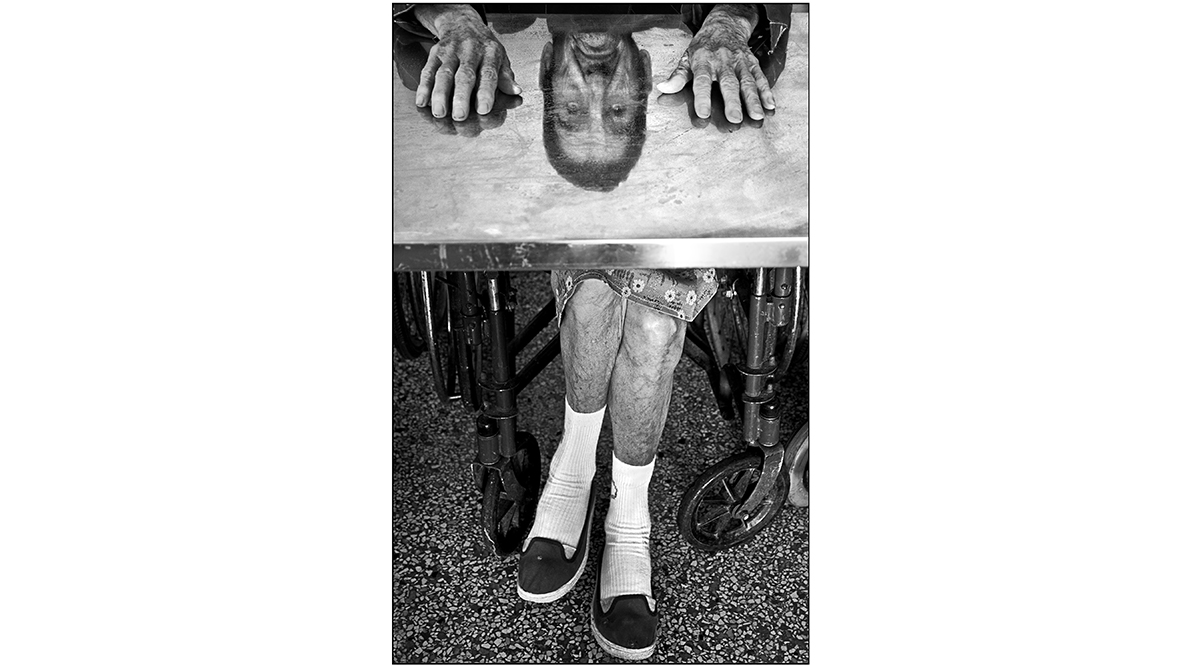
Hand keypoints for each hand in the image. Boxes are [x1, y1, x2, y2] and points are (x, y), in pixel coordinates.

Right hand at [413, 4, 520, 119]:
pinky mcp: (435, 54)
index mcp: (490, 54)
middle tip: (460, 116)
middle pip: (465, 76)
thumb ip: (506, 78)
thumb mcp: (501, 59)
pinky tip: (422, 102)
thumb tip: (516, 92)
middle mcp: (470, 52)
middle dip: (461, 97)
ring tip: (439, 113)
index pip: (489, 74)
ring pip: (444, 74)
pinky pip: (428, 71)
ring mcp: (451, 52)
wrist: (463, 24)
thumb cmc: (485, 48)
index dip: (486, 92)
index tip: (483, 110)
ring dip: (440, 94)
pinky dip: (424, 87)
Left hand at [656, 5, 773, 122]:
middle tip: (734, 119)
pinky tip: (770, 105)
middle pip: (728, 83)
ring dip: (753, 99)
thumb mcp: (687, 58)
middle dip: (732, 101)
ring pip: (747, 81)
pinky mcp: (752, 63)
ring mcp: (739, 62)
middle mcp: (723, 61)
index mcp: (704, 61)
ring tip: (756, 116)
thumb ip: (678, 76)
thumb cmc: (703, 46)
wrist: (724, 25)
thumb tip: (664, 88)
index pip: (702, 80)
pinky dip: (766, 92)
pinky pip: (760, 78)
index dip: (702, 97)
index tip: (704, 113)